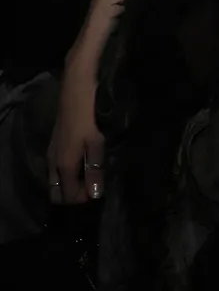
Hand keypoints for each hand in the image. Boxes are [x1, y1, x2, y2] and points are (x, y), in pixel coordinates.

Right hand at [47, 56, 104, 204]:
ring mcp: (50, 154)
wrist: (75, 92)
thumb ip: (95, 170)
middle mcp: (52, 164)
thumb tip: (94, 195)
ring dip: (68, 185)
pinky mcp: (53, 145)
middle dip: (72, 196)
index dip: (82, 199)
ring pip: (54, 182)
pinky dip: (65, 174)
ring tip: (87, 175)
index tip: (96, 190)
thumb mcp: (96, 143)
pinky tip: (81, 162)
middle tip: (90, 186)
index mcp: (64, 166)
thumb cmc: (88, 117)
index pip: (67, 197)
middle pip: (56, 194)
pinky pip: (55, 170)